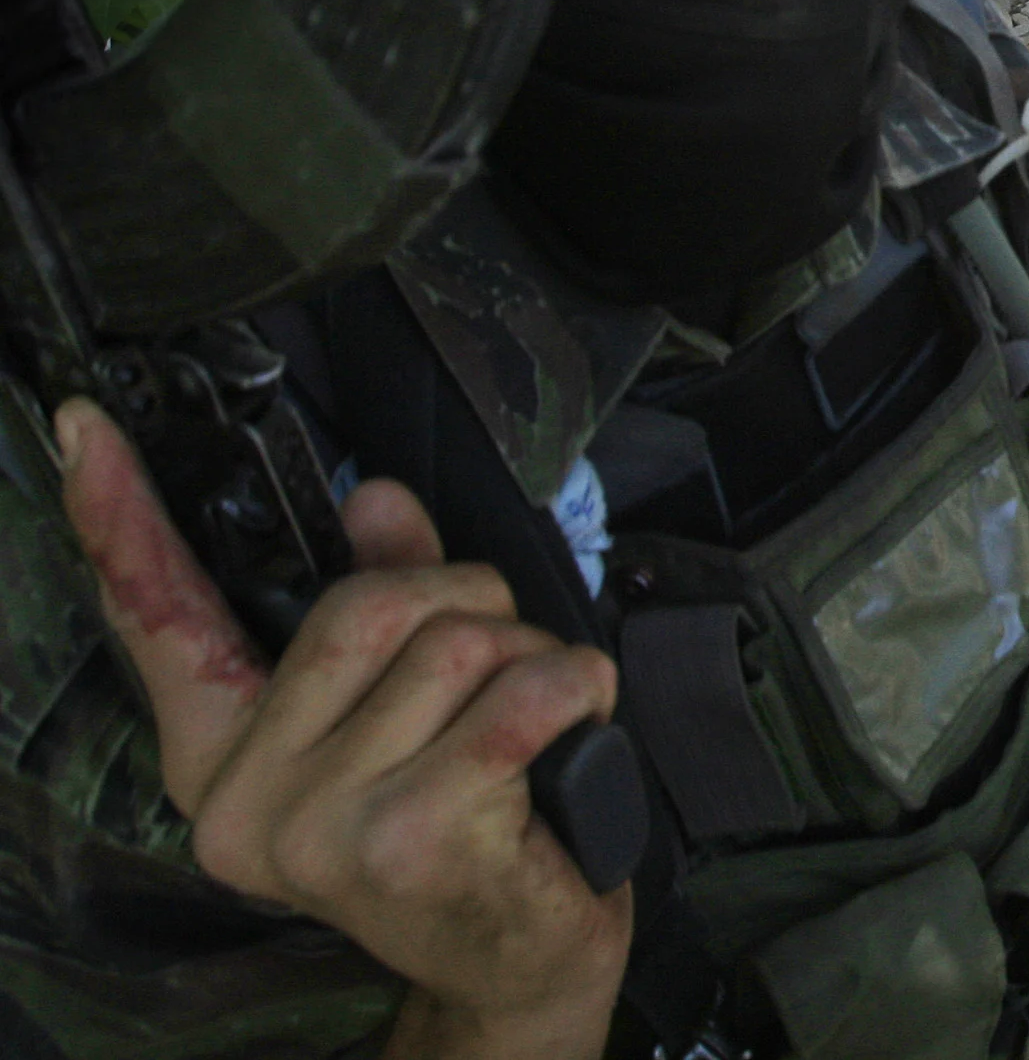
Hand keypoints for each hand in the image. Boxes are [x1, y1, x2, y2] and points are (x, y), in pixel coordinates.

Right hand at [56, 399, 627, 1059]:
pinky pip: (520, 697)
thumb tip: (372, 499)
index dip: (123, 517)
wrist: (519, 959)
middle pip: (369, 604)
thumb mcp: (414, 706)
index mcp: (226, 755)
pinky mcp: (414, 837)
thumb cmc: (471, 828)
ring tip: (534, 724)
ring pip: (459, 645)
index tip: (89, 431)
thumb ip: (386, 598)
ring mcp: (325, 823)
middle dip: (470, 606)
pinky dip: (574, 687)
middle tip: (505, 664)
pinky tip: (576, 722)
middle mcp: (252, 796)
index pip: (162, 618)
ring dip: (532, 660)